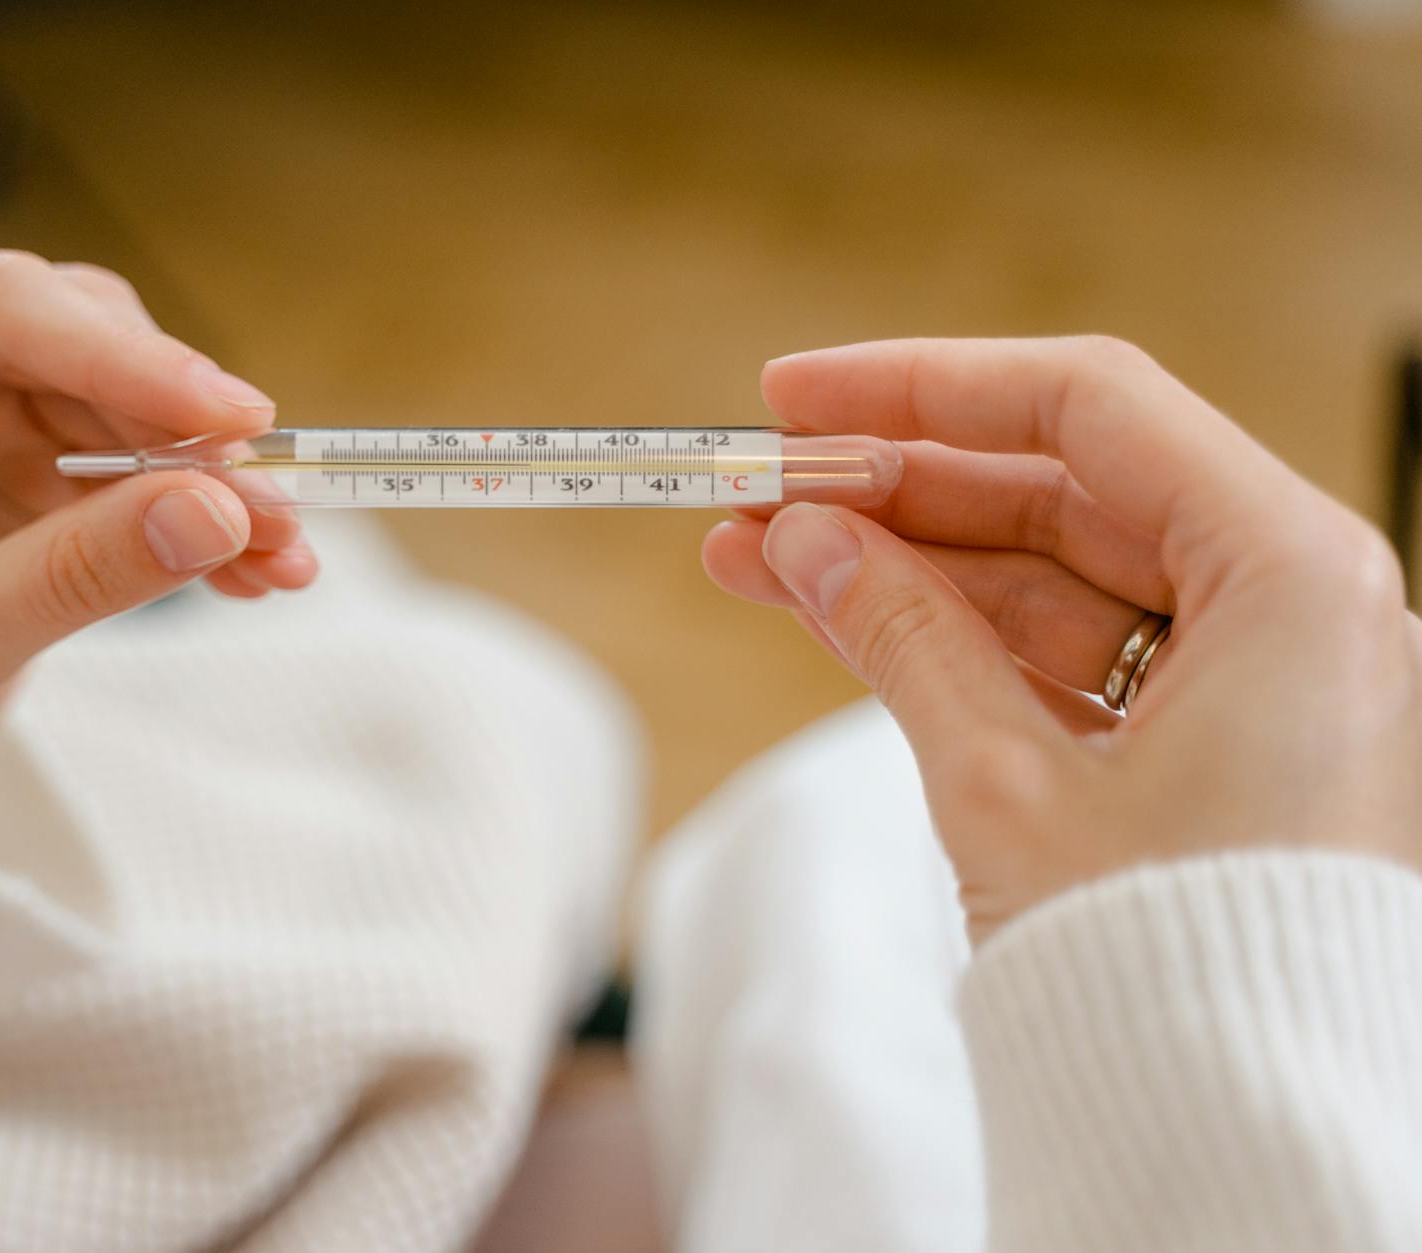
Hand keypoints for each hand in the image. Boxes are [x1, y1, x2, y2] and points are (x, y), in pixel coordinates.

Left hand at [0, 251, 316, 809]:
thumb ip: (72, 576)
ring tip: (281, 555)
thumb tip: (222, 513)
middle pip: (82, 333)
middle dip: (185, 427)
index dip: (128, 360)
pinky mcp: (35, 435)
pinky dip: (200, 507)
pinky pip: (145, 447)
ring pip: (131, 387)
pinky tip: (255, 568)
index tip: (238, 422)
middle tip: (274, 512)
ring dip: (211, 473)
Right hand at [705, 337, 1421, 941]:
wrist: (1237, 1129)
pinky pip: (1065, 650)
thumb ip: (899, 634)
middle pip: (1061, 490)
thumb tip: (801, 540)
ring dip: (904, 564)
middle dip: (893, 490)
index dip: (922, 387)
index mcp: (1290, 574)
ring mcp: (1249, 672)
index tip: (794, 397)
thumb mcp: (1005, 782)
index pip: (1087, 410)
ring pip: (1050, 572)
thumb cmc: (1172, 969)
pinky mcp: (1205, 737)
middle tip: (755, 490)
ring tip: (757, 559)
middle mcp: (1289, 602)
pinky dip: (955, 635)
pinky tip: (840, 615)